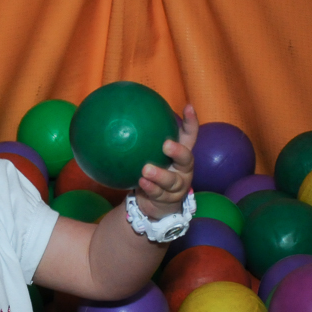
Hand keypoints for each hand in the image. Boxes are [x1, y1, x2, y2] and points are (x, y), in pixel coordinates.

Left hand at [136, 104, 196, 218]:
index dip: (191, 122)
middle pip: (187, 159)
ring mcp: (178, 186)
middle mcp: (183, 169)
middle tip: (166, 145)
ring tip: (146, 170)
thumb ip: (142, 140)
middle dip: (178, 151)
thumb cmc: (152, 172)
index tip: (188, 107)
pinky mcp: (169, 200)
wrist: (154, 203)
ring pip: (172, 180)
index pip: (190, 136)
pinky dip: (150, 187)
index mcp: (181, 154)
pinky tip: (141, 182)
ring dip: (159, 174)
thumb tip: (121, 117)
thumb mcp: (150, 156)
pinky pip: (158, 193)